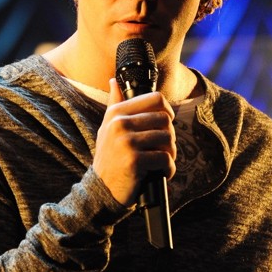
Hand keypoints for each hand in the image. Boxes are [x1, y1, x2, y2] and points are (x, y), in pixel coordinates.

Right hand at [93, 78, 175, 206]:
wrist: (101, 191)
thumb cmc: (109, 159)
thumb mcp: (106, 129)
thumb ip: (114, 105)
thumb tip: (114, 81)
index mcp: (116, 114)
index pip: (155, 98)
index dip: (167, 110)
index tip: (165, 125)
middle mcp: (120, 124)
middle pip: (165, 119)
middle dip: (169, 137)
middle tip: (164, 150)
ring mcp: (127, 142)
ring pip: (167, 139)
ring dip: (170, 154)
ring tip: (162, 163)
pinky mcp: (135, 161)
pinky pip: (165, 159)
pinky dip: (168, 170)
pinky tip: (161, 174)